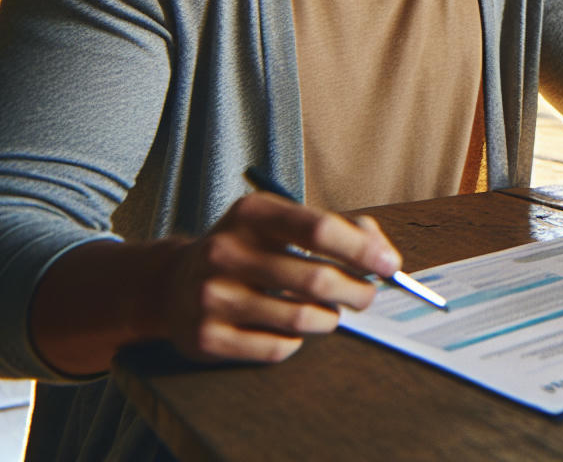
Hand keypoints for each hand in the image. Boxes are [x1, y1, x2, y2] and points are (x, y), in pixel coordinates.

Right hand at [161, 192, 400, 362]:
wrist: (173, 284)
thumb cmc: (250, 250)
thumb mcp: (283, 223)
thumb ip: (340, 229)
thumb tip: (383, 255)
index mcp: (251, 214)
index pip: (319, 229)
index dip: (363, 250)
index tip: (390, 265)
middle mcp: (224, 252)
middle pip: (317, 280)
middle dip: (357, 292)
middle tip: (366, 296)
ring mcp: (210, 297)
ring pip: (303, 319)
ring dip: (329, 319)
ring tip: (327, 312)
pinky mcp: (206, 338)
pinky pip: (279, 348)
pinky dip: (297, 341)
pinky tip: (287, 327)